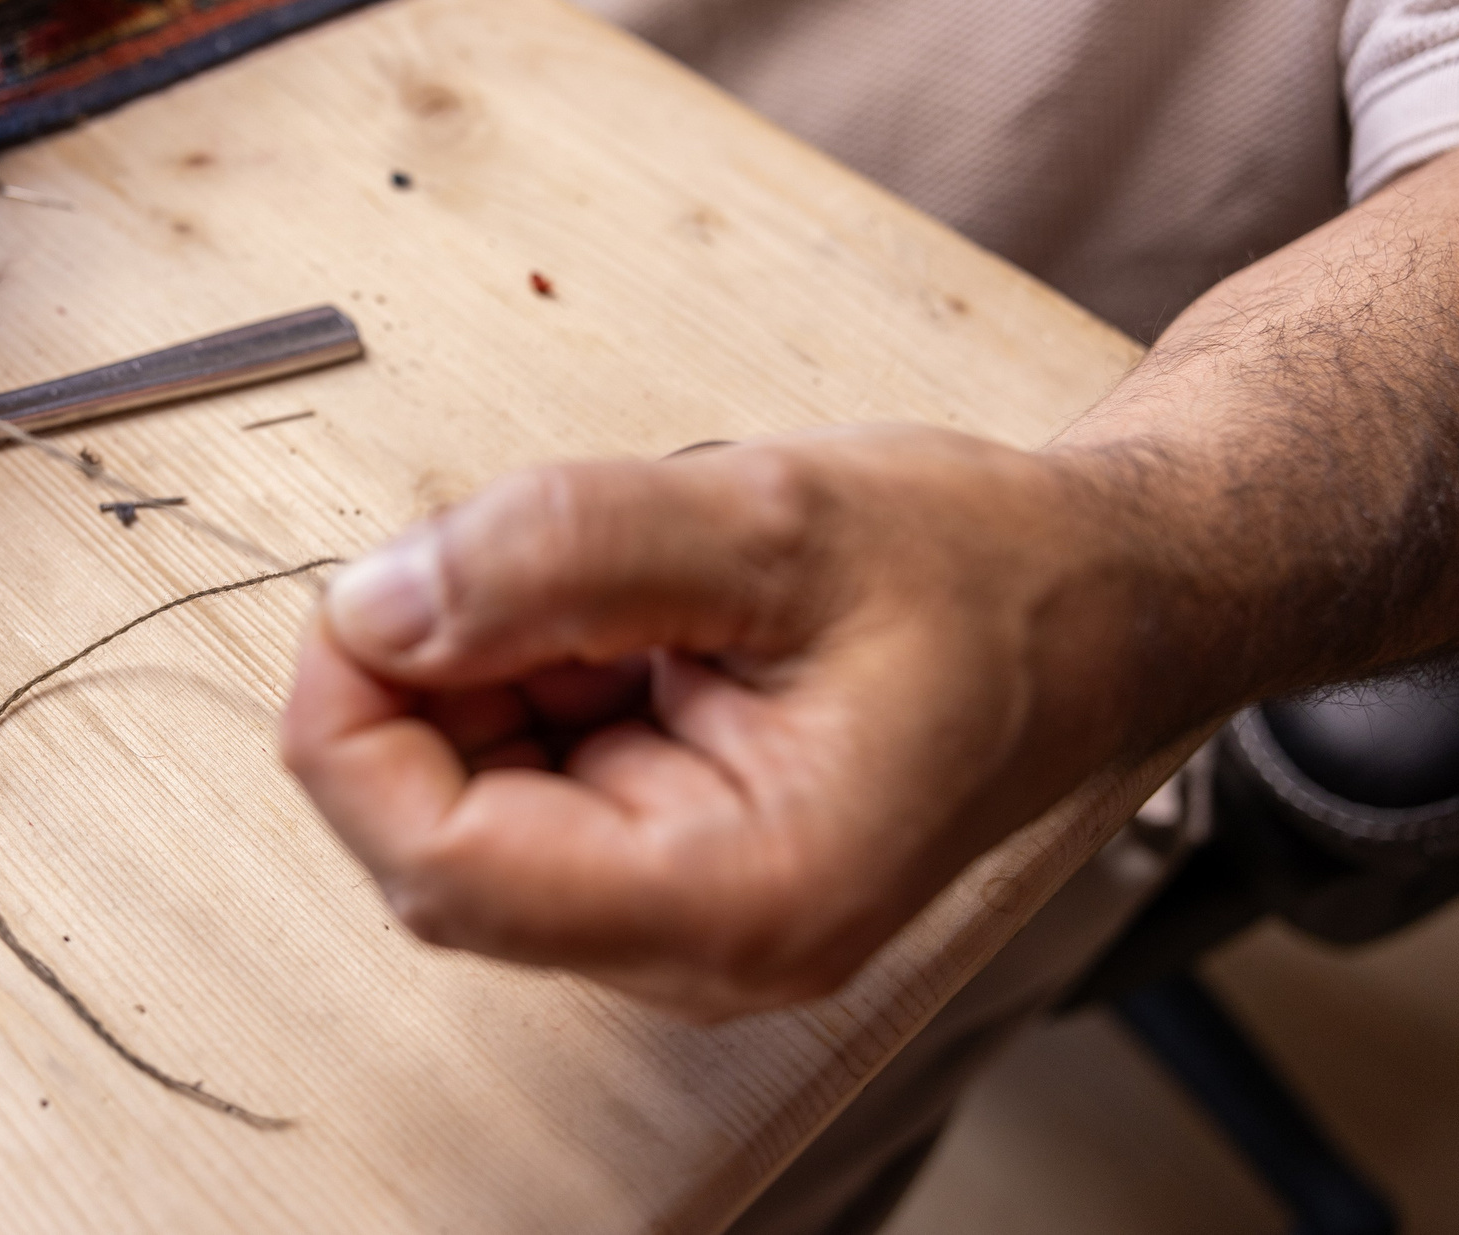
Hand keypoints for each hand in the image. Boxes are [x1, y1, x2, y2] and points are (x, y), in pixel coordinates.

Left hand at [279, 428, 1154, 1018]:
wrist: (1105, 600)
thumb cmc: (989, 576)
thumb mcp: (770, 516)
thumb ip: (559, 552)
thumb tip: (377, 604)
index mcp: (744, 894)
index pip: (442, 867)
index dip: (353, 728)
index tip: (358, 598)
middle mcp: (704, 942)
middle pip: (438, 845)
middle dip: (421, 685)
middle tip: (489, 551)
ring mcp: (685, 912)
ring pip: (469, 806)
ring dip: (480, 671)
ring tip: (613, 576)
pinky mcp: (673, 861)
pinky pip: (527, 780)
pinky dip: (527, 675)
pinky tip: (624, 608)